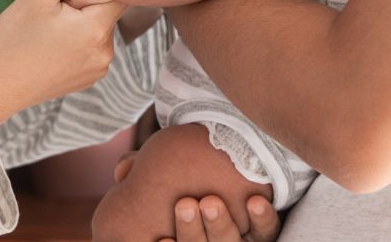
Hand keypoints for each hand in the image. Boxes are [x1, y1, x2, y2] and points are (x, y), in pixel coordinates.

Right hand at [0, 0, 125, 144]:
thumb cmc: (10, 42)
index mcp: (96, 31)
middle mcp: (105, 53)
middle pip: (107, 9)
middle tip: (53, 1)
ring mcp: (97, 69)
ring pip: (97, 27)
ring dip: (80, 17)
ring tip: (47, 24)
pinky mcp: (86, 78)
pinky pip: (90, 46)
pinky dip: (76, 36)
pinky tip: (49, 41)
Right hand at [112, 151, 282, 241]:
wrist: (236, 157)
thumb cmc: (191, 172)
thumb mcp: (164, 170)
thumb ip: (141, 169)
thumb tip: (123, 170)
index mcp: (180, 237)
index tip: (162, 238)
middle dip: (191, 233)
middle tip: (185, 205)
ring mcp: (238, 239)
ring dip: (220, 225)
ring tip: (211, 201)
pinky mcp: (264, 230)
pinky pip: (267, 231)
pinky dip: (262, 219)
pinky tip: (254, 202)